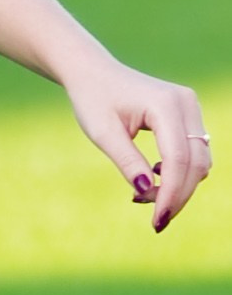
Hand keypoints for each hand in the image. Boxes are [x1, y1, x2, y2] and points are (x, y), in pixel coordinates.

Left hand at [58, 62, 211, 230]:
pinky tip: (152, 177)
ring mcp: (191, 108)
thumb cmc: (93, 100)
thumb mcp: (103, 134)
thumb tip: (147, 191)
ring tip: (143, 195)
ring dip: (178, 185)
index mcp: (165, 105)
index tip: (157, 221)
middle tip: (154, 220)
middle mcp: (186, 104)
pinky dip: (178, 172)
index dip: (171, 194)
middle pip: (196, 163)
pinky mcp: (188, 115)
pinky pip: (193, 152)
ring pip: (199, 160)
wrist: (94, 73)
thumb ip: (127, 161)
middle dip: (178, 195)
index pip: (178, 160)